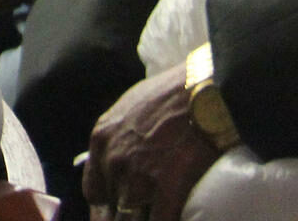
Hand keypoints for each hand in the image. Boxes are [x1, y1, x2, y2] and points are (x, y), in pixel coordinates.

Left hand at [84, 63, 225, 220]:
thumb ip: (120, 134)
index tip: (116, 212)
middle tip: (136, 216)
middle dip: (124, 216)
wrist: (204, 89)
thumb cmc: (173, 92)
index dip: (107, 207)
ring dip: (141, 219)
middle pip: (112, 209)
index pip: (93, 191)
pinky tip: (179, 220)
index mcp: (101, 140)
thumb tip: (123, 153)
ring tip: (151, 216)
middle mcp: (113, 161)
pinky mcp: (167, 188)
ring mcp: (138, 176)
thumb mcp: (131, 107)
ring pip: (131, 220)